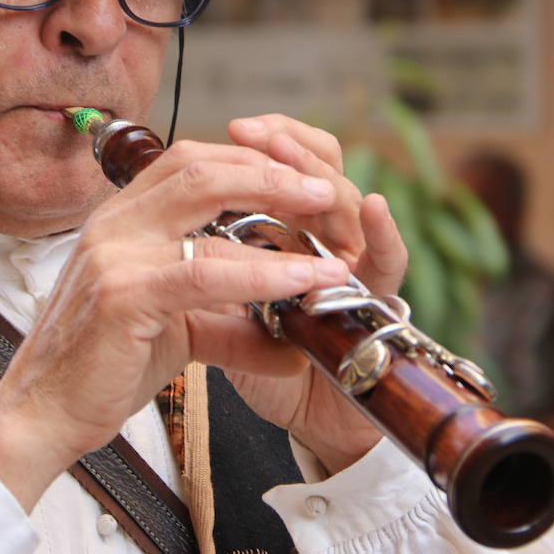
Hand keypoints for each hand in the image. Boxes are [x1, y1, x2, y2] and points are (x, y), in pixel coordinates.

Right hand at [0, 138, 352, 510]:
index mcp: (120, 220)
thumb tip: (289, 344)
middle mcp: (113, 224)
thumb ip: (229, 325)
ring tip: (328, 230)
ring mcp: (113, 254)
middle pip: (199, 166)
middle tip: (323, 191)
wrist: (43, 418)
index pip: (187, 162)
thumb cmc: (102, 371)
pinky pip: (204, 272)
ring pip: (204, 202)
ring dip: (276, 209)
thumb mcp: (176, 333)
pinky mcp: (122, 295)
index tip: (298, 182)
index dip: (247, 162)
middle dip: (269, 171)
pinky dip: (262, 272)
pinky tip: (302, 280)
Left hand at [222, 115, 407, 474]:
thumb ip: (209, 272)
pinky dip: (385, 234)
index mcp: (296, 234)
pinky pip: (390, 263)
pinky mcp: (383, 306)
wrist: (310, 428)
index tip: (237, 126)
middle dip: (289, 146)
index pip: (291, 167)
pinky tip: (375, 209)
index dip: (272, 142)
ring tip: (295, 161)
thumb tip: (164, 237)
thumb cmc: (269, 367)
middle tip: (255, 130)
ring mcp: (362, 270)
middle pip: (323, 170)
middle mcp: (333, 241)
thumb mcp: (224, 314)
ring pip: (353, 204)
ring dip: (323, 177)